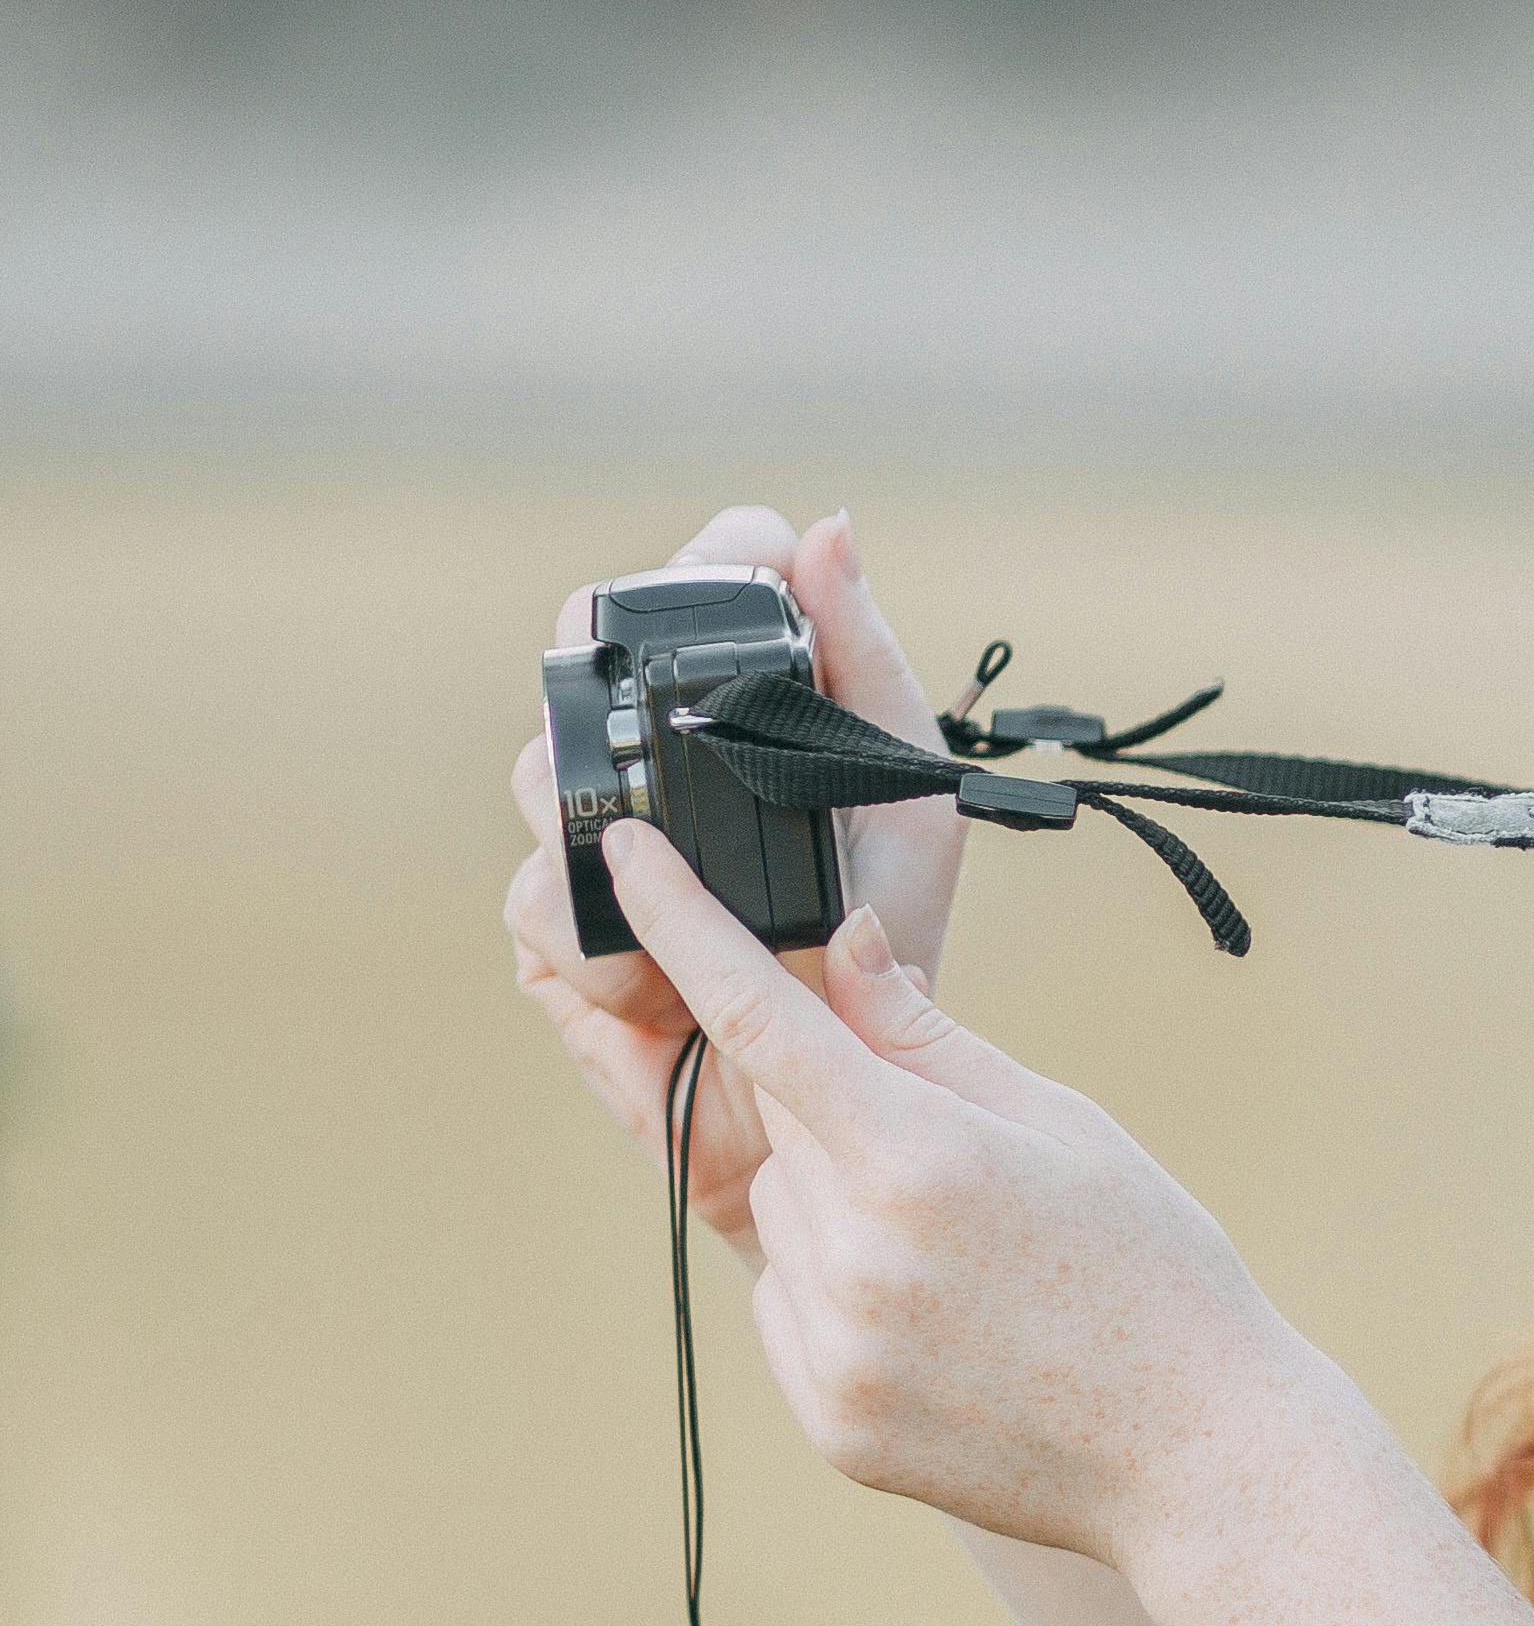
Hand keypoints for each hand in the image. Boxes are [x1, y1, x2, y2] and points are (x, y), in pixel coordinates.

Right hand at [505, 505, 966, 1247]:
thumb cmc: (882, 943)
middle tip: (676, 755)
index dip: (701, 568)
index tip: (748, 590)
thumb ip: (867, 663)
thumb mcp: (903, 798)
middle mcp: (647, 759)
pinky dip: (604, 946)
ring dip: (612, 840)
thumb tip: (833, 528)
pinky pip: (538, 900)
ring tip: (695, 909)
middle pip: (574, 660)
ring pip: (537, 774)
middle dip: (612, 697)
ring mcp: (589, 842)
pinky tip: (663, 988)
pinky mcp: (554, 932)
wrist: (832, 1097)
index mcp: (730, 710)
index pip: (687, 584)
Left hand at [601, 824, 1274, 1568]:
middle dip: (844, 1117)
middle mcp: (860, 1255)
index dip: (682, 924)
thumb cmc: (1152, 1274)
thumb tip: (839, 947)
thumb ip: (929, 1037)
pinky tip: (939, 1322)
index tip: (627, 859)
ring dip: (837, 1206)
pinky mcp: (829, 1420)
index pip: (763, 1016)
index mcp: (922, 1158)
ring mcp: (838, 1349)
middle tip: (959, 1170)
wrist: (1199, 1458)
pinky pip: (784, 1308)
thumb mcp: (1063, 1124)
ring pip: (781, 1214)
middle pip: (783, 1125)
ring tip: (962, 1262)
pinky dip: (835, 1294)